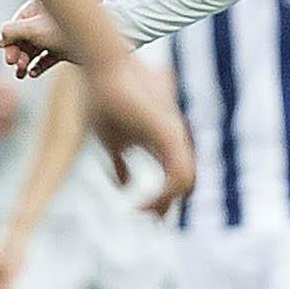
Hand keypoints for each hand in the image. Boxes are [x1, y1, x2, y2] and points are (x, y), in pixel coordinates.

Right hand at [0, 0, 68, 77]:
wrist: (98, 42)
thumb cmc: (65, 29)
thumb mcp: (33, 29)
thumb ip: (12, 32)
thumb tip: (0, 39)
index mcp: (39, 7)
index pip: (16, 24)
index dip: (9, 41)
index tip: (9, 56)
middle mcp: (47, 19)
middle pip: (24, 38)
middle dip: (18, 53)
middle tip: (15, 65)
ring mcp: (56, 34)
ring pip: (35, 49)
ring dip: (26, 62)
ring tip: (21, 74)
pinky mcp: (65, 48)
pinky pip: (48, 58)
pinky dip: (40, 65)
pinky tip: (33, 74)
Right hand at [80, 60, 192, 214]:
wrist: (104, 68)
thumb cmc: (104, 100)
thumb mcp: (111, 141)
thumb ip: (119, 164)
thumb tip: (124, 187)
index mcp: (163, 141)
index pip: (176, 177)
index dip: (165, 199)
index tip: (144, 214)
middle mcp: (174, 138)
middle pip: (185, 182)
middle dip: (167, 205)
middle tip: (149, 219)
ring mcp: (174, 135)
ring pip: (184, 182)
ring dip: (164, 203)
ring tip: (142, 212)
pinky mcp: (168, 133)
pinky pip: (176, 175)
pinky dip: (163, 195)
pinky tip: (142, 202)